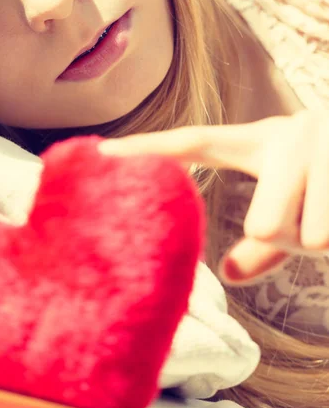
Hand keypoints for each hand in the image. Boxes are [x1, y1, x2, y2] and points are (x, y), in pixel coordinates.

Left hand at [100, 111, 328, 284]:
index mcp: (262, 139)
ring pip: (310, 237)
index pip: (195, 141)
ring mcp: (323, 145)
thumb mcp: (296, 196)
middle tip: (315, 213)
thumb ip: (263, 240)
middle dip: (294, 238)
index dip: (148, 149)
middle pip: (266, 223)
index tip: (101, 155)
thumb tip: (229, 274)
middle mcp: (289, 133)